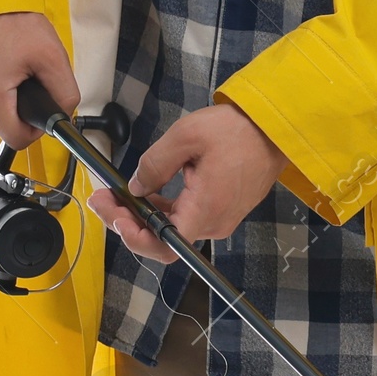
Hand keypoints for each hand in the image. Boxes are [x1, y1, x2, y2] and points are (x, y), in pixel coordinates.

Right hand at [0, 10, 78, 145]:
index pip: (17, 140)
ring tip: (7, 66)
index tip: (40, 109)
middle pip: (3, 125)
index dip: (35, 128)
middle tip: (23, 75)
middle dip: (18, 106)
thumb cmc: (9, 19)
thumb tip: (64, 113)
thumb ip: (65, 93)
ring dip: (2, 96)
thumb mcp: (51, 55)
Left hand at [92, 102, 283, 261]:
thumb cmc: (237, 130)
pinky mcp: (222, 209)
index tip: (113, 214)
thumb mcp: (186, 137)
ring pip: (173, 229)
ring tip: (117, 193)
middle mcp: (213, 223)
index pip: (163, 247)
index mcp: (205, 210)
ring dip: (142, 215)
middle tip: (102, 198)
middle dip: (127, 221)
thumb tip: (134, 187)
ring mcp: (220, 218)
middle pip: (163, 240)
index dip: (133, 238)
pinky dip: (163, 210)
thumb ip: (154, 165)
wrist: (274, 129)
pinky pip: (187, 218)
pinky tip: (146, 191)